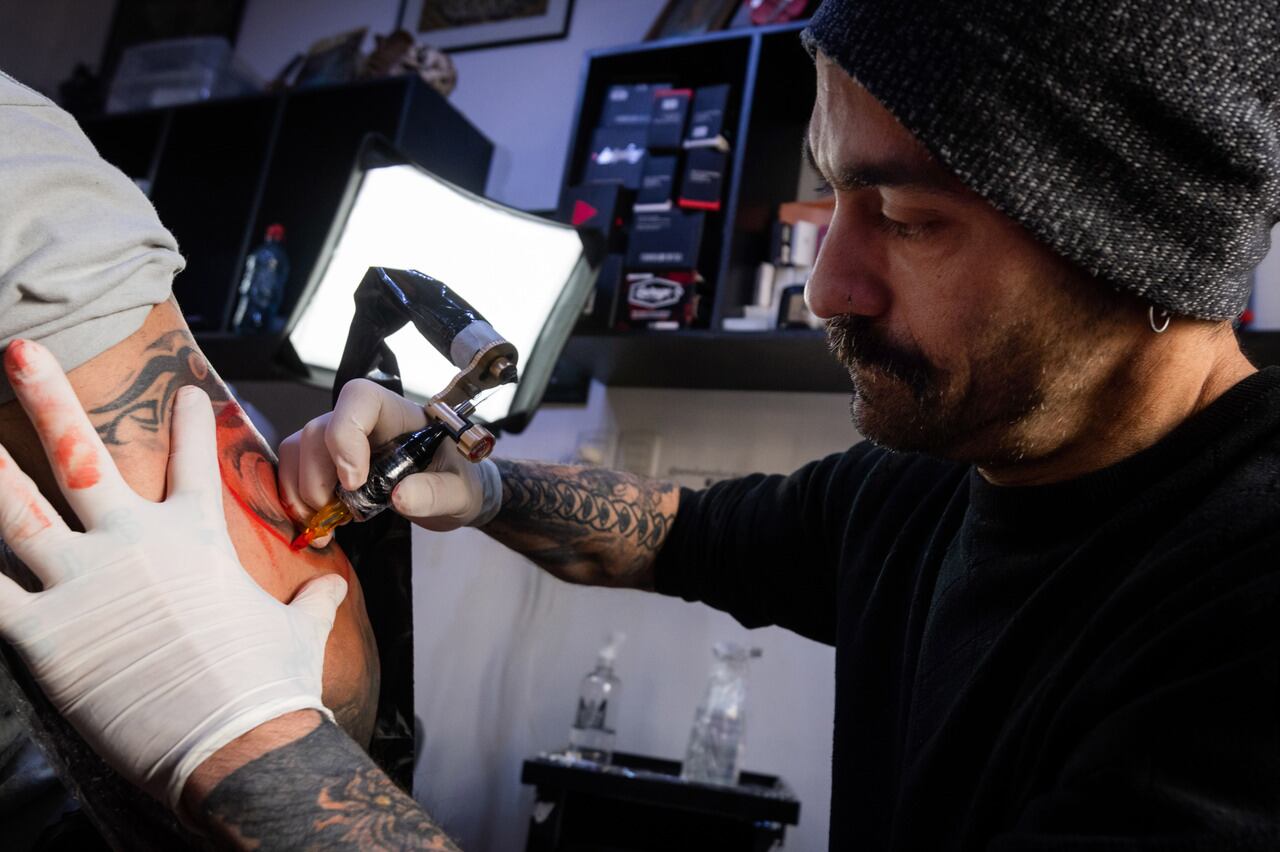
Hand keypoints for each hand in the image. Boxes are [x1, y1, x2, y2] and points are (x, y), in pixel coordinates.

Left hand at [0, 339, 346, 810]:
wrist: (237, 738)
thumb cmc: (270, 683)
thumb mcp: (300, 630)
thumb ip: (312, 601)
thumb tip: (332, 590)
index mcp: (195, 539)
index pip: (192, 463)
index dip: (188, 423)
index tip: (185, 391)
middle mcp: (133, 544)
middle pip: (79, 457)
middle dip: (46, 397)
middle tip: (20, 350)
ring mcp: (83, 584)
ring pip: (16, 511)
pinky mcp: (44, 635)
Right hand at [277, 378, 500, 544]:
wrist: (449, 493)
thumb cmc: (455, 480)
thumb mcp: (459, 492)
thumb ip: (436, 493)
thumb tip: (400, 497)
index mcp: (398, 414)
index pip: (359, 398)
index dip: (346, 434)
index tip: (354, 481)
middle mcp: (362, 422)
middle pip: (319, 429)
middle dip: (319, 476)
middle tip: (342, 515)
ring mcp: (339, 441)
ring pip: (298, 449)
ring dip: (301, 491)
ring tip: (327, 525)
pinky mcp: (325, 464)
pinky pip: (293, 470)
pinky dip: (295, 498)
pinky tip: (318, 522)